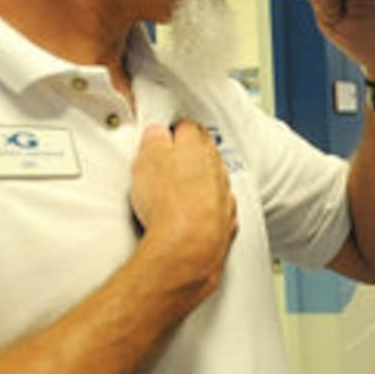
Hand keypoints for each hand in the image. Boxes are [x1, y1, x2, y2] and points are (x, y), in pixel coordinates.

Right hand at [130, 120, 237, 304]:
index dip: (174, 130)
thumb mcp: (147, 160)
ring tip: (179, 189)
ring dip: (201, 179)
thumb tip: (157, 133)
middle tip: (171, 158)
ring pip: (216, 178)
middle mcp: (217, 169)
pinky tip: (194, 214)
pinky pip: (220, 207)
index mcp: (197, 149)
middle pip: (206, 151)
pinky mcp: (227, 221)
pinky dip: (209, 207)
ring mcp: (224, 195)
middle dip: (191, 152)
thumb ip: (154, 141)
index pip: (188, 127)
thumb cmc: (169, 204)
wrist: (189, 246)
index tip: (164, 135)